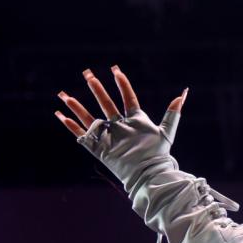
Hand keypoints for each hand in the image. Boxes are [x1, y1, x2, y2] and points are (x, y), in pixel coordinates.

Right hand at [55, 65, 188, 191]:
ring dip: (77, 106)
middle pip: (106, 103)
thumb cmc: (157, 154)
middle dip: (96, 88)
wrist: (147, 173)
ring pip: (89, 117)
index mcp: (135, 120)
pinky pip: (81, 134)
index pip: (127, 98)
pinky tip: (59, 115)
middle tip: (87, 73)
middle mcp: (120, 126)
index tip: (115, 70)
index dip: (122, 84)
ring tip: (64, 94)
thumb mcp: (167, 131)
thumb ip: (173, 112)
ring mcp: (108, 136)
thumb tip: (183, 93)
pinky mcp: (99, 147)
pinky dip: (70, 126)